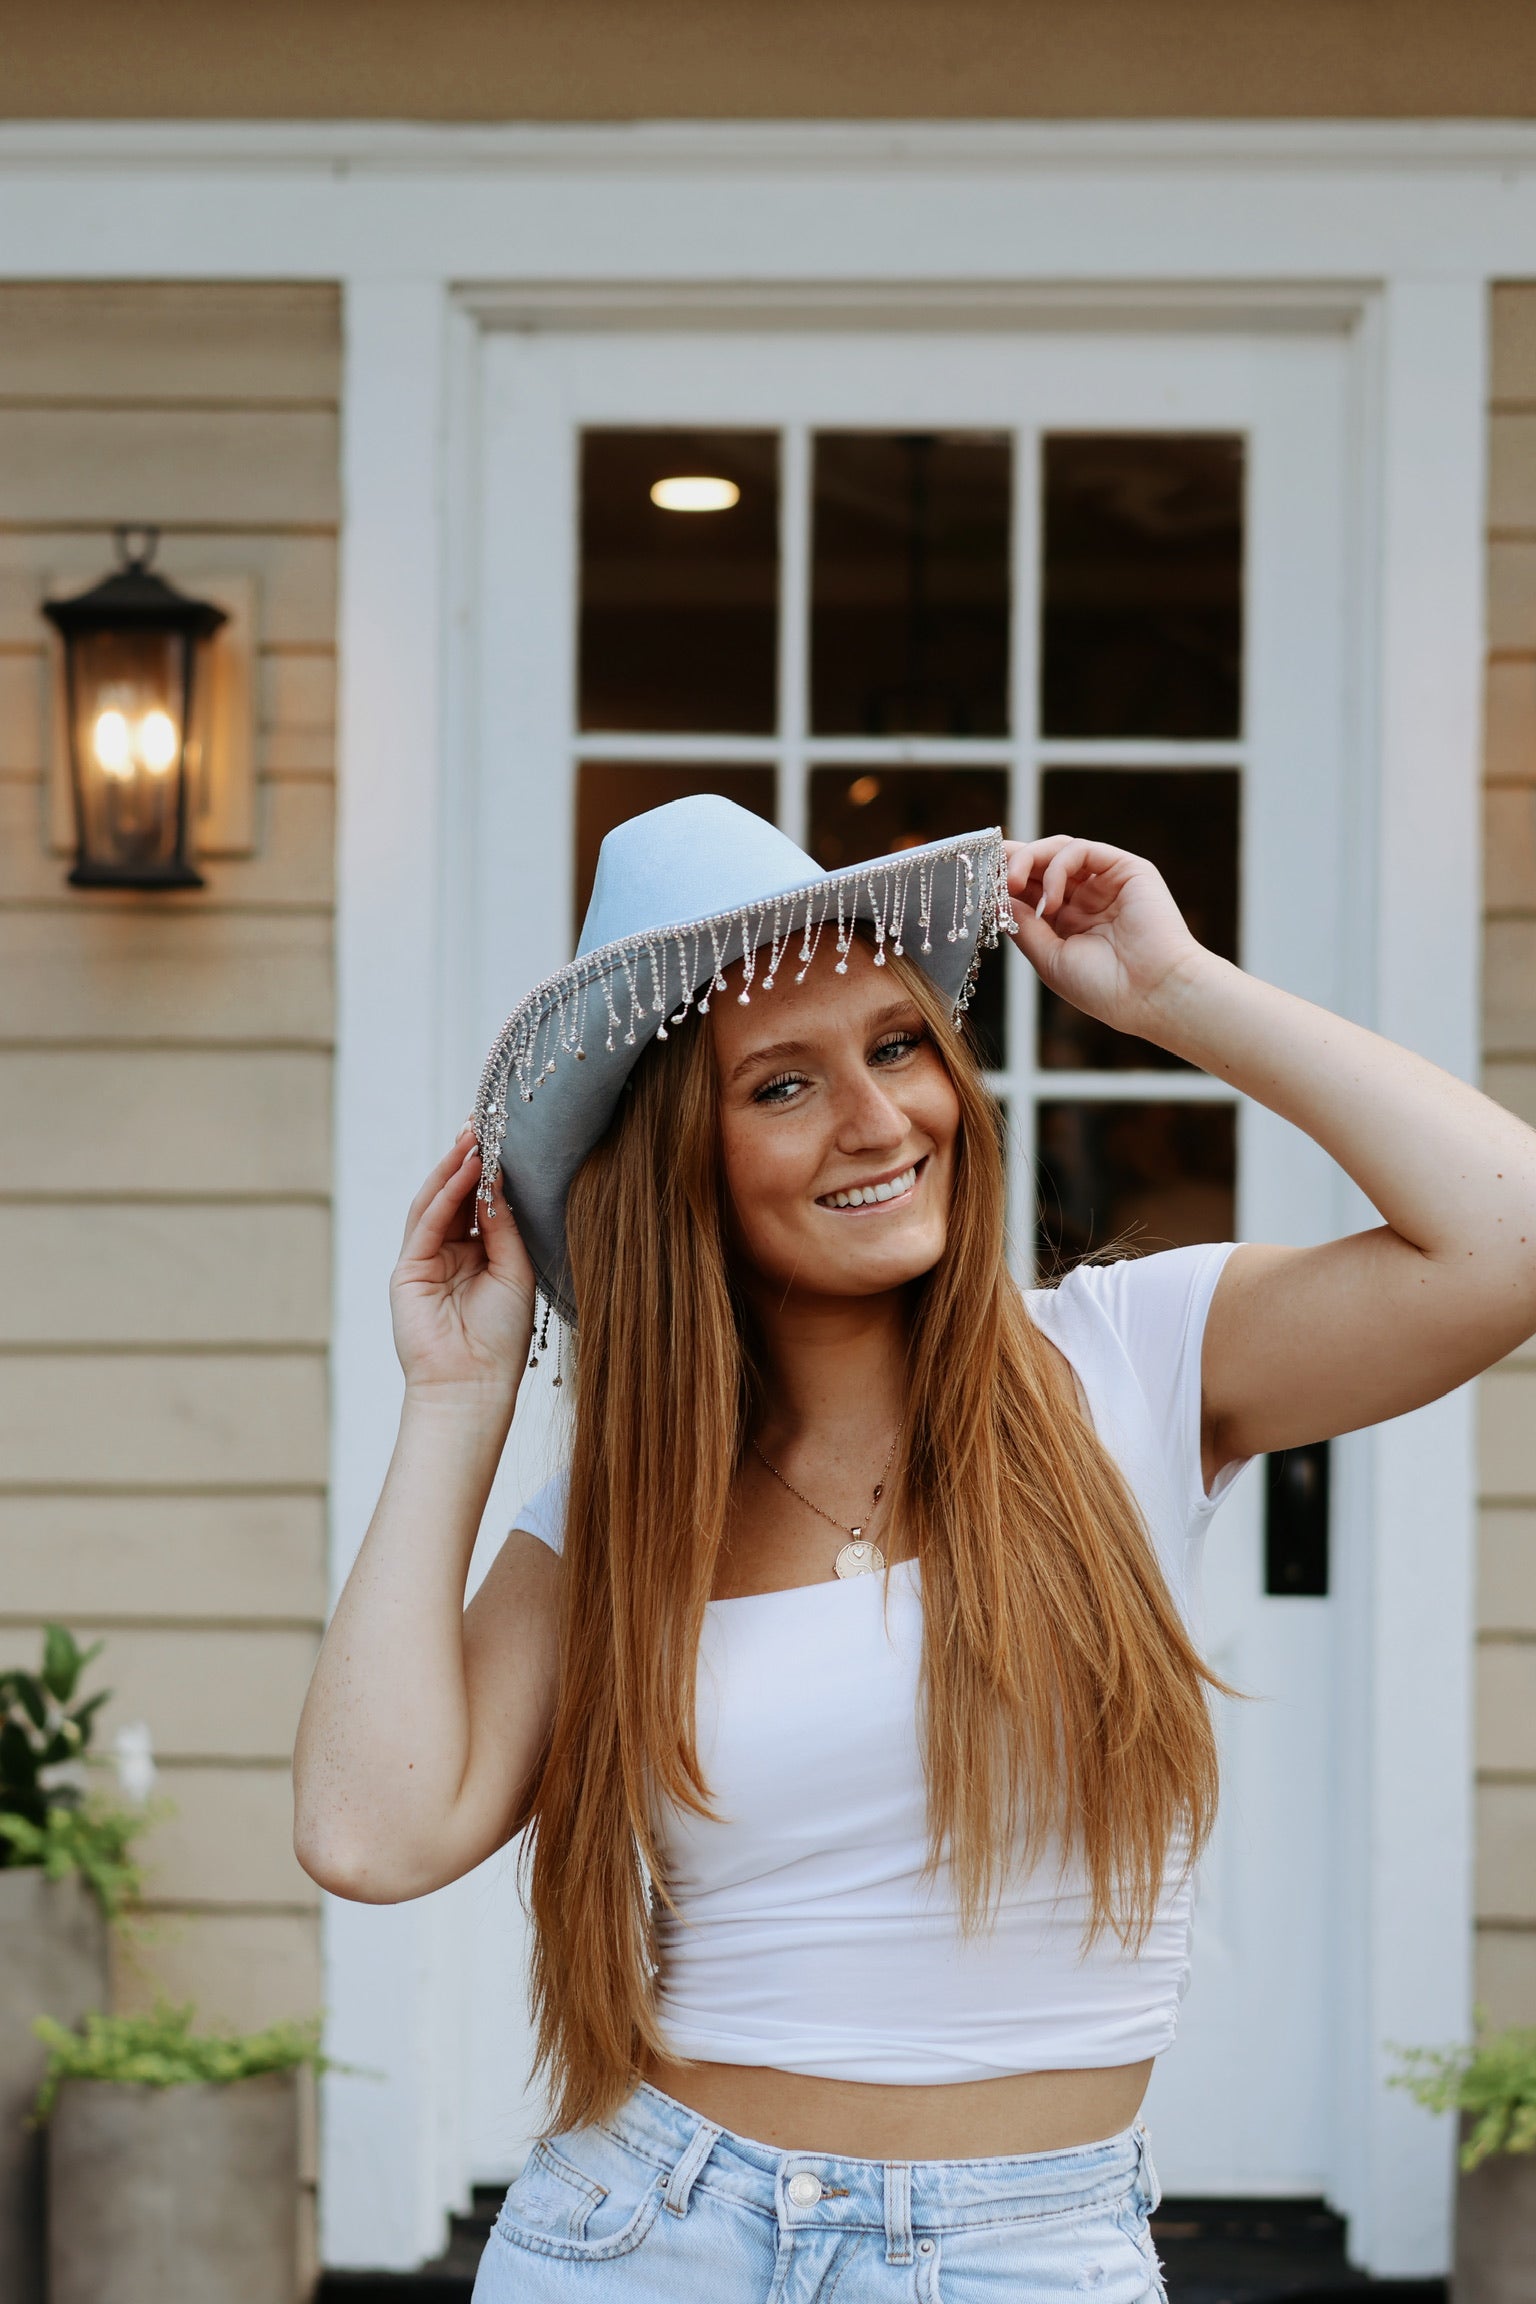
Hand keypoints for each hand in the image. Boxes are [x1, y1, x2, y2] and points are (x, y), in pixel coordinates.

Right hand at [389, 1131, 535, 1401]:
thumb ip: (504, 1226)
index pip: (480, 1203)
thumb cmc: (502, 1338)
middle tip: (485, 1123)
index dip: (490, 1171)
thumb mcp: (515, 1271)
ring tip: (474, 1137)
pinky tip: (465, 1171)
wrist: (474, 1385)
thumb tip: (497, 1180)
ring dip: (454, 1168)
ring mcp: (425, 1260)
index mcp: (478, 1256)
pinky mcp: (408, 1270)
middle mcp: (450, 1254)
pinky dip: (445, 1195)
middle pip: (455, 1196)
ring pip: (436, 1203)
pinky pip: (427, 1223)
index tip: (505, 1137)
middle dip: (468, 1159)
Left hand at [1002, 835, 1210, 1044]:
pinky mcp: (1126, 869)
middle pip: (1042, 864)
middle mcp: (1087, 898)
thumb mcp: (1049, 958)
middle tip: (987, 868)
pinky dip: (1058, 865)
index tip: (977, 881)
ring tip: (1013, 884)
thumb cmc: (1104, 987)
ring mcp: (1107, 882)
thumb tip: (996, 897)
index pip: (1031, 890)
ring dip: (1029, 860)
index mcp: (1069, 922)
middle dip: (1011, 862)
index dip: (1003, 881)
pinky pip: (1082, 850)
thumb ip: (1022, 925)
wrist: (1153, 995)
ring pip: (1060, 850)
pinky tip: (1051, 898)